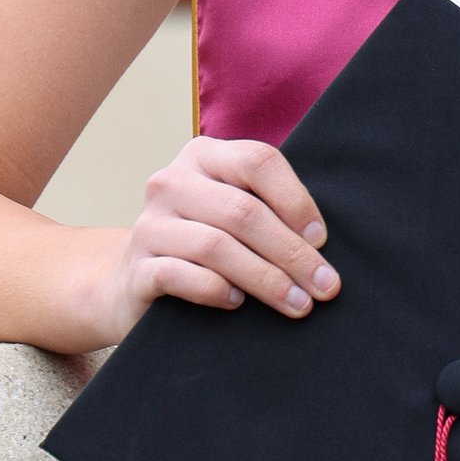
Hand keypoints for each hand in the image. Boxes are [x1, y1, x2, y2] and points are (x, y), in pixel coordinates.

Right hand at [77, 136, 339, 347]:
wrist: (135, 283)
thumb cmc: (204, 246)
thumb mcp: (232, 214)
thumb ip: (268, 210)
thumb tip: (322, 243)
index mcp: (204, 156)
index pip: (258, 161)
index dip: (296, 201)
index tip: (322, 240)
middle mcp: (171, 182)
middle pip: (244, 212)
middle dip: (292, 253)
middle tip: (325, 287)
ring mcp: (148, 224)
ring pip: (216, 246)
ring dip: (266, 279)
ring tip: (298, 304)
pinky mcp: (136, 267)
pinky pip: (181, 276)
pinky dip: (216, 291)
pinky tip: (238, 303)